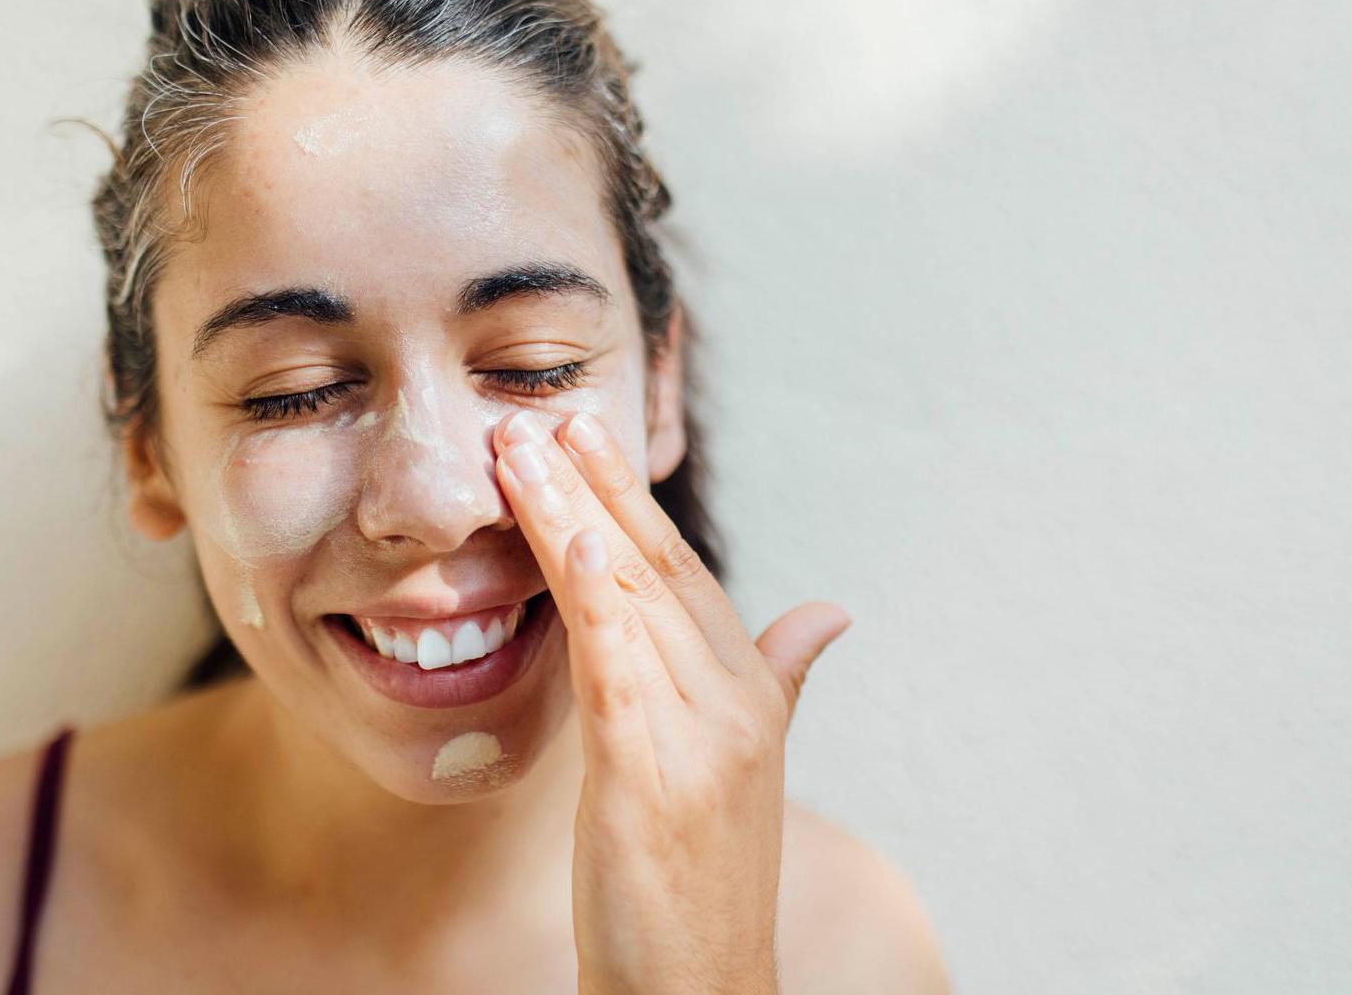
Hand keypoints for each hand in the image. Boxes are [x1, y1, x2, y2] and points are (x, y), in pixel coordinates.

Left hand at [493, 409, 852, 994]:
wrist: (702, 990)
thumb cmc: (704, 883)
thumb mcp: (743, 770)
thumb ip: (781, 679)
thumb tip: (830, 611)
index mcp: (751, 696)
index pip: (684, 573)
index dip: (632, 500)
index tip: (583, 435)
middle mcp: (735, 704)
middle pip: (655, 570)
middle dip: (596, 486)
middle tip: (542, 414)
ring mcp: (700, 739)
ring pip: (628, 602)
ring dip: (570, 518)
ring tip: (521, 453)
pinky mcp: (652, 780)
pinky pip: (622, 673)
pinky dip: (599, 602)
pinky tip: (573, 543)